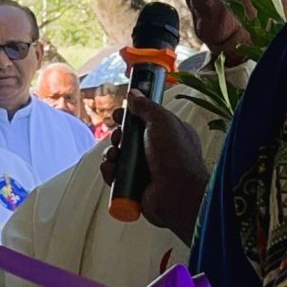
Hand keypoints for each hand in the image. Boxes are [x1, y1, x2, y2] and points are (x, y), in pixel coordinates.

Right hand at [113, 89, 207, 242]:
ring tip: (115, 155)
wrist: (177, 193)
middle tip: (118, 137)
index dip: (129, 117)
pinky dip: (109, 171)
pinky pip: (115, 176)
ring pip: (119, 157)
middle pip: (128, 138)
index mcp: (169, 135)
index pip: (144, 122)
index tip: (118, 114)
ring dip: (111, 153)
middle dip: (118, 135)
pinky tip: (112, 169)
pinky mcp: (134, 187)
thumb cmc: (175, 155)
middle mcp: (157, 152)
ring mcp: (145, 171)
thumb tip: (133, 93)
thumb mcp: (162, 121)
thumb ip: (146, 106)